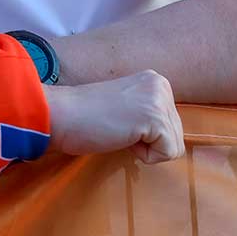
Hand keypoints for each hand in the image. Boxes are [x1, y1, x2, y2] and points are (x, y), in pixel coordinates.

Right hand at [46, 70, 184, 163]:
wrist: (60, 114)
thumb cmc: (84, 116)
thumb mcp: (126, 106)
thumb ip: (148, 112)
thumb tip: (169, 137)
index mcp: (154, 80)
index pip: (171, 124)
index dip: (145, 134)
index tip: (118, 122)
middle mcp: (161, 85)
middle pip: (176, 136)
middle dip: (147, 142)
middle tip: (118, 128)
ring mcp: (159, 100)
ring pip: (174, 146)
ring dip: (145, 148)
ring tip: (119, 131)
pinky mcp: (154, 117)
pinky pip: (167, 153)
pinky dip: (144, 155)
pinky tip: (122, 137)